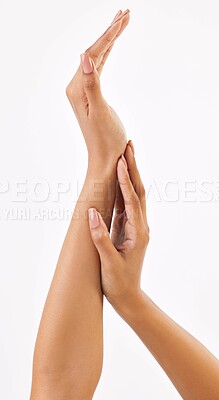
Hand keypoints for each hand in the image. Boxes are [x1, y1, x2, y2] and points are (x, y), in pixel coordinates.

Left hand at [66, 10, 129, 167]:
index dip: (109, 35)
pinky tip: (112, 46)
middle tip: (126, 12)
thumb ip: (91, 83)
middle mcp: (78, 86)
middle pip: (94, 52)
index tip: (124, 18)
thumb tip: (84, 56)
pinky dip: (107, 55)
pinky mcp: (92, 95)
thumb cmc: (105, 140)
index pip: (93, 54)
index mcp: (77, 88)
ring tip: (122, 22)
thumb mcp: (99, 111)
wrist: (106, 158)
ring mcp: (84, 90)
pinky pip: (100, 68)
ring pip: (98, 58)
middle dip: (110, 31)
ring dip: (109, 40)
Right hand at [88, 141, 149, 315]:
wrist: (128, 296)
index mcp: (139, 232)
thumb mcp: (108, 262)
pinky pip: (126, 205)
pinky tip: (117, 179)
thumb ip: (100, 237)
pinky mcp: (127, 229)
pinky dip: (122, 190)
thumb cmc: (119, 282)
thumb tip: (90, 213)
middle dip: (133, 169)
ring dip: (129, 175)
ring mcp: (135, 227)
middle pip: (138, 192)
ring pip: (134, 196)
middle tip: (128, 147)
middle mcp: (141, 226)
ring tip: (124, 156)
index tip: (120, 162)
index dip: (126, 182)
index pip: (133, 201)